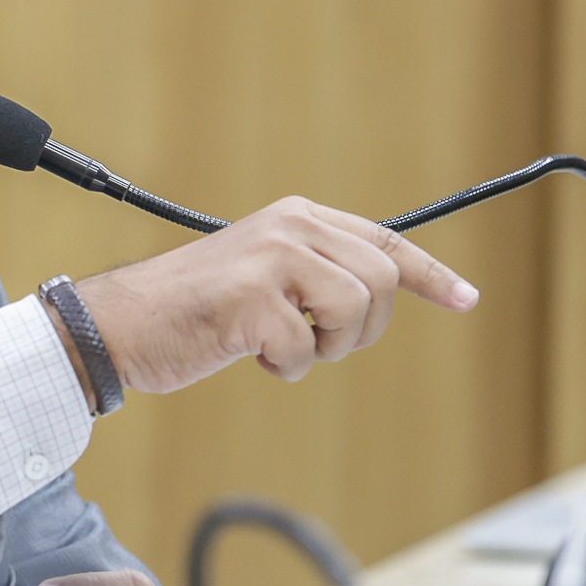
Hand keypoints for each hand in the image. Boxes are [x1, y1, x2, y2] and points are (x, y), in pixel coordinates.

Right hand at [74, 195, 477, 392]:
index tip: (466, 299)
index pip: (384, 241)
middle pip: (380, 282)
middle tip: (318, 343)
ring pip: (352, 314)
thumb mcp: (264, 275)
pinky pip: (307, 351)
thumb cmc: (191, 310)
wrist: (119, 324)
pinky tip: (248, 353)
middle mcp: (289, 227)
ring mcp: (270, 259)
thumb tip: (376, 296)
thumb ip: (314, 273)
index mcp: (296, 218)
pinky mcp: (251, 299)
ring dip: (324, 349)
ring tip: (279, 346)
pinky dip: (285, 367)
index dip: (431, 274)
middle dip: (360, 329)